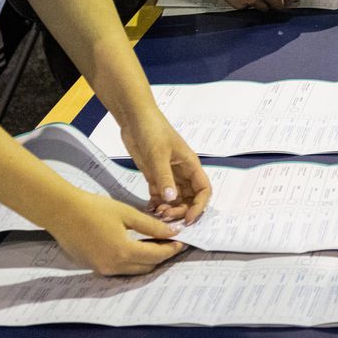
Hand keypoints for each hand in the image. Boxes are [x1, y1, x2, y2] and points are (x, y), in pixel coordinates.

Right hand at [44, 191, 184, 276]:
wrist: (62, 212)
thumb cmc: (94, 208)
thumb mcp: (127, 214)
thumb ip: (151, 226)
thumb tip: (172, 232)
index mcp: (123, 252)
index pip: (155, 256)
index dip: (171, 250)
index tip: (182, 242)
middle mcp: (112, 266)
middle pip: (145, 267)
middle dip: (161, 256)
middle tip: (172, 243)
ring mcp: (101, 269)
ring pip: (132, 270)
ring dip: (146, 260)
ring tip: (157, 244)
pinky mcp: (93, 267)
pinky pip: (119, 268)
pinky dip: (131, 260)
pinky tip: (136, 246)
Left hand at [116, 107, 213, 225]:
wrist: (134, 119)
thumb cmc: (153, 131)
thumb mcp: (158, 154)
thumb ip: (164, 178)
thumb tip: (172, 200)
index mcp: (190, 165)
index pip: (203, 190)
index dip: (199, 206)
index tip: (187, 218)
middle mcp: (182, 173)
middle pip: (189, 199)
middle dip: (180, 210)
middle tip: (165, 216)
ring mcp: (168, 175)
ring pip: (175, 200)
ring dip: (169, 209)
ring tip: (156, 213)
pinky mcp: (154, 176)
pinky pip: (160, 196)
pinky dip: (157, 205)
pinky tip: (149, 208)